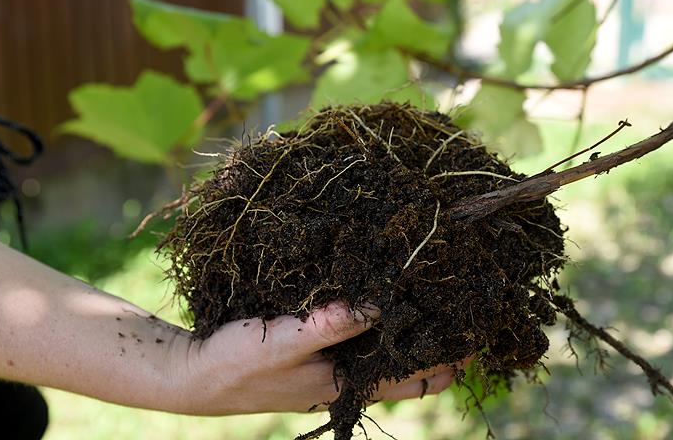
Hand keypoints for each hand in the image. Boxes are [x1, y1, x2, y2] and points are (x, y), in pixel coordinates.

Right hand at [172, 302, 459, 414]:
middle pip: (411, 361)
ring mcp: (333, 361)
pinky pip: (362, 329)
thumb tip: (382, 305)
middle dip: (442, 338)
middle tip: (473, 302)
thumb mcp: (283, 344)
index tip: (479, 330)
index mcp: (346, 383)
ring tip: (442, 290)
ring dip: (414, 323)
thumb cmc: (235, 364)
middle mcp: (347, 375)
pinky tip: (389, 290)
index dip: (450, 357)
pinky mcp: (317, 343)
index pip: (416, 377)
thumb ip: (330, 326)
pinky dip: (383, 314)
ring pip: (389, 344)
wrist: (193, 374)